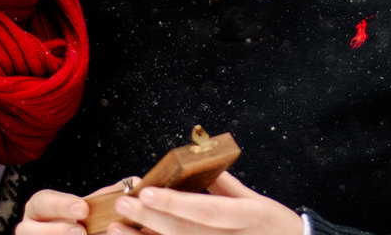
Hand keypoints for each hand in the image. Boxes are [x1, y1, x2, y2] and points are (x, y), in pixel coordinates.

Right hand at [16, 179, 140, 234]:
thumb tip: (136, 184)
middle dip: (58, 230)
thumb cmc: (76, 224)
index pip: (43, 202)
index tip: (84, 208)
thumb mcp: (87, 208)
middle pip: (31, 229)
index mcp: (39, 208)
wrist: (71, 234)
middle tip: (81, 230)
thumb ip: (105, 197)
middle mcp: (29, 228)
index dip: (62, 204)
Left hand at [106, 173, 303, 234]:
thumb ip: (225, 184)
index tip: (146, 191)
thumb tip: (199, 163)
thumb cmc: (274, 225)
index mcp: (247, 216)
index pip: (205, 210)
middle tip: (123, 204)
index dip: (174, 203)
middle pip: (185, 232)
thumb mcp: (257, 200)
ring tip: (116, 228)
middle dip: (151, 219)